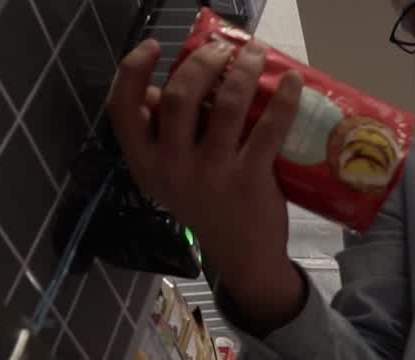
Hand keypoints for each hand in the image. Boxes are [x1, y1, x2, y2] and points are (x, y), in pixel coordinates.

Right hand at [107, 37, 304, 329]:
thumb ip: (162, 136)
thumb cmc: (206, 205)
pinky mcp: (248, 179)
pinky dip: (282, 101)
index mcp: (145, 163)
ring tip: (257, 53)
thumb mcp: (169, 176)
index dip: (133, 71)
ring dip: (242, 71)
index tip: (156, 46)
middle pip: (179, 97)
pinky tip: (292, 82)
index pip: (122, 109)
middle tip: (222, 49)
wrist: (242, 256)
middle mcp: (172, 167)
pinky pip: (266, 129)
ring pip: (224, 105)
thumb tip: (161, 88)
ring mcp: (211, 174)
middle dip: (202, 63)